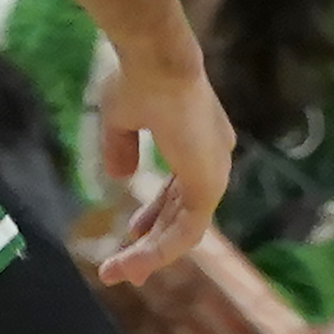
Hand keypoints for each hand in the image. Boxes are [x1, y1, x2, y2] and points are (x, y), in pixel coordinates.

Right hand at [95, 49, 234, 287]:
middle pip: (184, 215)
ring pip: (184, 231)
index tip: (132, 231)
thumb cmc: (138, 78)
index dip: (157, 213)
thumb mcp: (122, 118)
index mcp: (199, 142)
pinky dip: (160, 252)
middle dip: (154, 243)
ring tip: (119, 273)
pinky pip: (186, 233)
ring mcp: (214, 175)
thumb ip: (121, 148)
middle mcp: (213, 159)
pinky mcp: (209, 188)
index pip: (181, 189)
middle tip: (128, 266)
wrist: (156, 60)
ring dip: (151, 255)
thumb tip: (119, 178)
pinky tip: (133, 264)